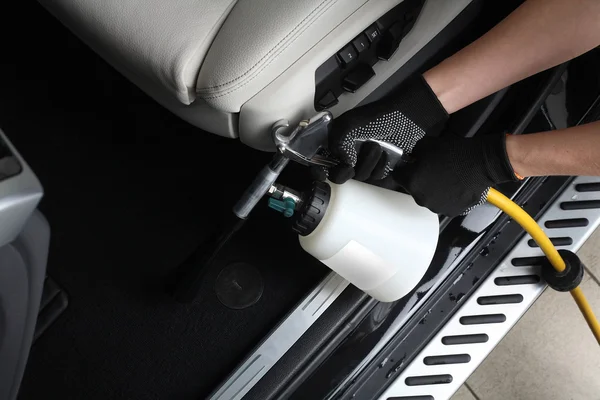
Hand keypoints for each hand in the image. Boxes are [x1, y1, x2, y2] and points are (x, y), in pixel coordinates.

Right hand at [327, 75, 447, 183]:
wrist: (407, 119)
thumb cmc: (380, 117)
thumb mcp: (350, 124)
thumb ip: (337, 143)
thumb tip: (344, 161)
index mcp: (338, 142)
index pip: (325, 164)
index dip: (326, 170)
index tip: (334, 168)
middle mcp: (349, 153)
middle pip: (342, 175)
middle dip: (353, 166)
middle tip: (359, 155)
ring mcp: (365, 160)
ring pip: (361, 176)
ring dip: (370, 162)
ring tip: (378, 146)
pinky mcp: (380, 166)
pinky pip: (376, 176)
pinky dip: (381, 166)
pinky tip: (386, 154)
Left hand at [392, 133, 520, 216]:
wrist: (480, 163)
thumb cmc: (453, 152)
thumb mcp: (426, 144)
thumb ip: (414, 152)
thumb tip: (411, 157)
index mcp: (411, 182)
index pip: (397, 176)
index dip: (403, 169)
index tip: (408, 166)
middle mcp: (421, 199)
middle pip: (413, 189)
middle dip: (418, 180)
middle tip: (430, 170)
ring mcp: (436, 207)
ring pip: (428, 198)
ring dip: (432, 190)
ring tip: (444, 179)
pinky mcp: (451, 211)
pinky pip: (443, 203)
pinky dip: (446, 197)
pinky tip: (453, 186)